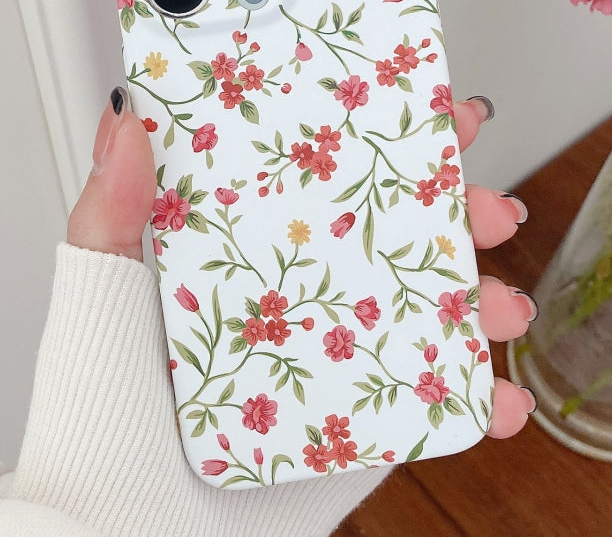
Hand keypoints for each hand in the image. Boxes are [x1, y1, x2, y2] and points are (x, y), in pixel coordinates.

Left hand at [68, 89, 536, 439]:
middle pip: (401, 233)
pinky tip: (500, 397)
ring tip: (505, 308)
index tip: (440, 115)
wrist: (132, 524)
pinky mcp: (359, 417)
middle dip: (463, 212)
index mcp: (258, 243)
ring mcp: (339, 353)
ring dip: (487, 300)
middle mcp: (307, 288)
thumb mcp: (106, 289)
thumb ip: (112, 208)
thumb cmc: (106, 406)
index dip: (393, 139)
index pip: (333, 173)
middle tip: (492, 209)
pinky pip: (433, 400)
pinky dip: (479, 398)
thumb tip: (125, 117)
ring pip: (433, 310)